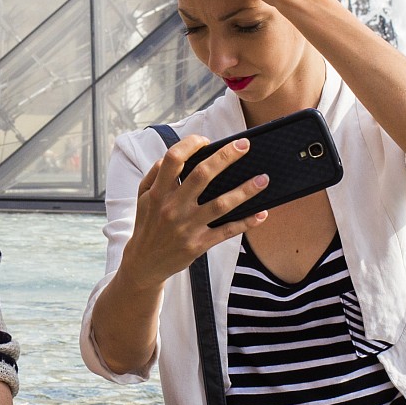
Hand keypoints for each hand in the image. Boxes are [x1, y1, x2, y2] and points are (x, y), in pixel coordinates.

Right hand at [120, 132, 268, 285]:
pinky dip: (246, 223)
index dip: (191, 144)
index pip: (174, 159)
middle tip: (245, 145)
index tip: (206, 141)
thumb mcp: (142, 197)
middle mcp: (173, 207)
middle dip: (226, 157)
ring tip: (263, 179)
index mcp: (158, 192)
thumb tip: (174, 155)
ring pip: (221, 204)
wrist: (144, 263)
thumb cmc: (147, 224)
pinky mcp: (198, 244)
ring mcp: (187, 227)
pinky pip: (226, 231)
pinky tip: (261, 214)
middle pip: (203, 175)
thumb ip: (155, 174)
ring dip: (245, 191)